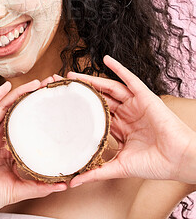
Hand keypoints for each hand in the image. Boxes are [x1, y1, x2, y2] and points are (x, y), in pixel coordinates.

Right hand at [0, 76, 66, 218]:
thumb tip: (62, 185)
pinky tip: (5, 87)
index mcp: (6, 148)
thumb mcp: (17, 189)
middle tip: (46, 88)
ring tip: (33, 84)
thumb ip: (38, 186)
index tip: (53, 106)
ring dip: (17, 94)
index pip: (25, 125)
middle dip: (30, 99)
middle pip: (15, 112)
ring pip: (3, 107)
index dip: (38, 114)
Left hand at [64, 55, 195, 186]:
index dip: (79, 110)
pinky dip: (119, 68)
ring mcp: (134, 104)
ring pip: (109, 88)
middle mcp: (126, 114)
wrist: (180, 160)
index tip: (61, 106)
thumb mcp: (120, 167)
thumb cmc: (155, 164)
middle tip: (62, 86)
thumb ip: (97, 172)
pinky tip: (106, 59)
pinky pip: (130, 79)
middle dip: (81, 93)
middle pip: (99, 99)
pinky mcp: (145, 96)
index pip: (95, 116)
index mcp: (120, 129)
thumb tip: (73, 182)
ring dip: (92, 80)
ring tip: (74, 75)